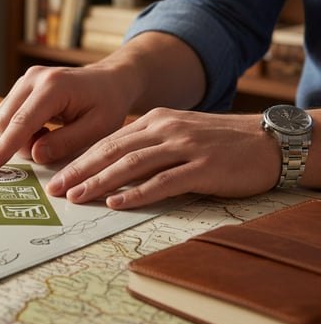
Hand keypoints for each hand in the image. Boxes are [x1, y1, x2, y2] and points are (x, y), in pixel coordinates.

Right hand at [0, 64, 134, 171]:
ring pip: (1, 120)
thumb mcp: (98, 129)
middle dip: (17, 145)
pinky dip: (19, 131)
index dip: (4, 148)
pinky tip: (42, 129)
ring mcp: (25, 81)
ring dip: (18, 138)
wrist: (110, 81)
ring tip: (48, 136)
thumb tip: (35, 154)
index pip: (21, 122)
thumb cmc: (108, 103)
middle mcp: (33, 79)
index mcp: (53, 87)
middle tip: (48, 149)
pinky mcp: (21, 87)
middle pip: (3, 122)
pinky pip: (7, 116)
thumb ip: (65, 143)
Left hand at [48, 107, 279, 208]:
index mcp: (155, 120)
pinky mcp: (203, 167)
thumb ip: (147, 146)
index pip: (108, 141)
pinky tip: (117, 203)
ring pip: (132, 164)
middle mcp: (165, 129)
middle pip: (113, 151)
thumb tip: (111, 167)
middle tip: (56, 189)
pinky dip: (138, 193)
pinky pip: (164, 181)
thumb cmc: (218, 143)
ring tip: (77, 197)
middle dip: (80, 170)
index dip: (79, 159)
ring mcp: (184, 147)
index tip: (57, 176)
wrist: (267, 141)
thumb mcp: (177, 134)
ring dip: (100, 182)